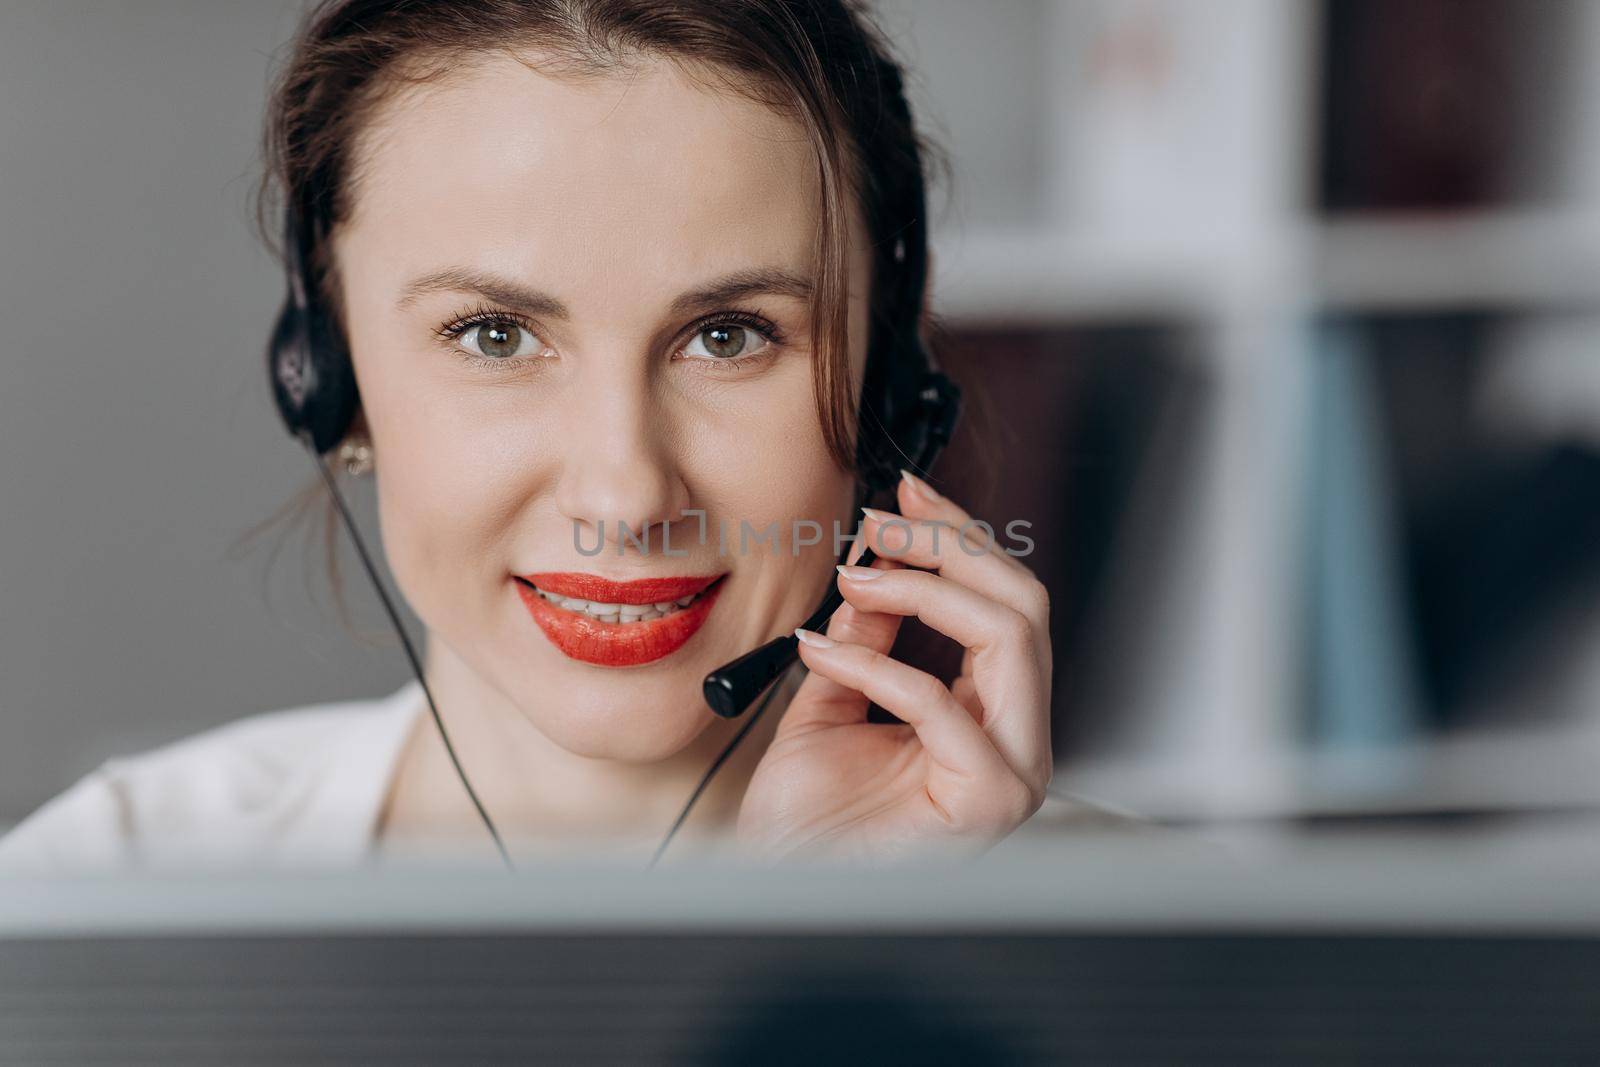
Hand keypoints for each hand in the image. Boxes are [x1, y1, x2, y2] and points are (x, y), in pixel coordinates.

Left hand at [736, 469, 1052, 863]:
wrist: (781, 888)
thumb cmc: (809, 819)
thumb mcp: (834, 697)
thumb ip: (868, 635)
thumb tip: (880, 567)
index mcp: (991, 716)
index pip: (1003, 604)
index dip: (958, 538)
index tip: (905, 496)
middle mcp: (1016, 739)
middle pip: (1023, 606)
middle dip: (952, 546)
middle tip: (884, 521)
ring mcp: (1013, 770)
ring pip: (1013, 635)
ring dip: (929, 588)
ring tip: (860, 575)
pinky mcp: (989, 798)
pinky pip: (942, 701)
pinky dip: (879, 662)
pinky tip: (824, 649)